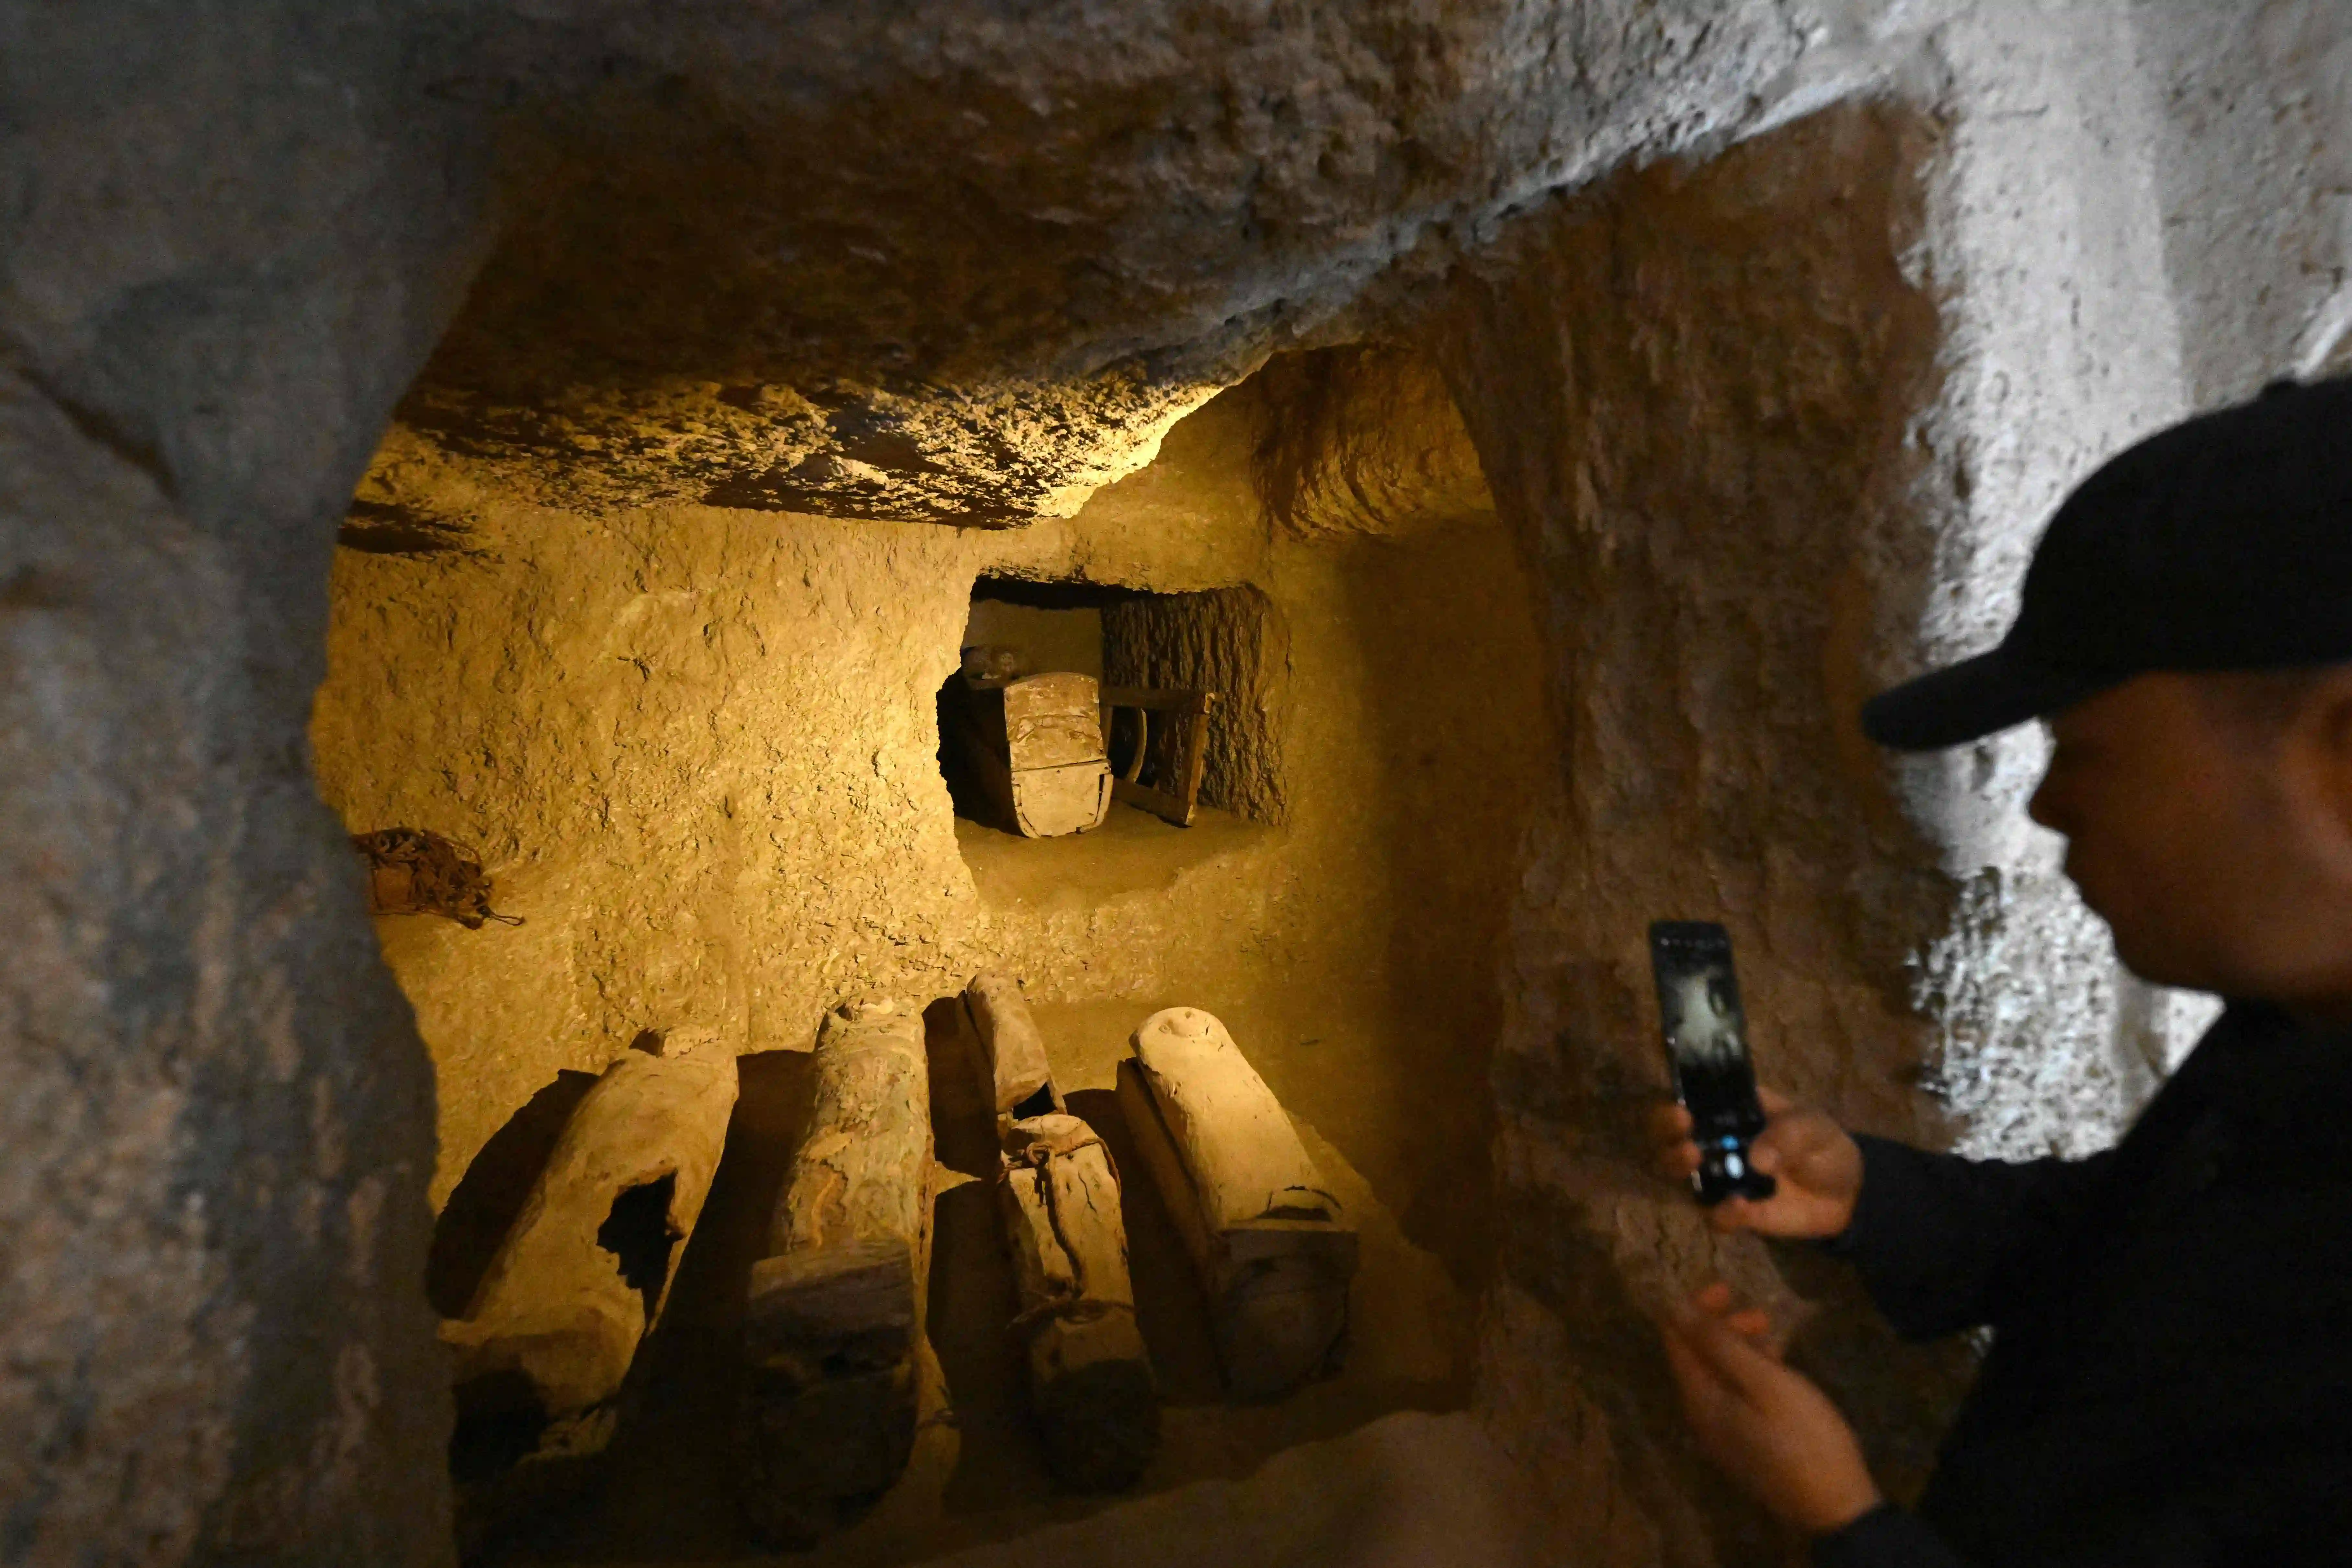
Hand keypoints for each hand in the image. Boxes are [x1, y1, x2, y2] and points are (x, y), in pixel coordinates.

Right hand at [1649, 1087, 1862, 1238]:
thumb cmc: (1825, 1147)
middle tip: (1684, 1141)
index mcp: (1733, 1113)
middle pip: (1671, 1136)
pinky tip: (1740, 1207)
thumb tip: (1757, 1160)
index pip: (1693, 1101)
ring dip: (1677, 1167)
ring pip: (1679, 1174)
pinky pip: (1714, 1214)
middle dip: (1666, 1135)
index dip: (1678, 1104)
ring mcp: (1722, 1177)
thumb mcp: (1814, 1127)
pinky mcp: (1735, 1211)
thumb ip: (1788, 1134)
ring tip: (1694, 1162)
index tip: (1682, 1113)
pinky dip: (1721, 1213)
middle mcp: (1717, 1142)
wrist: (1848, 1195)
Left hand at [1661, 1282, 1881, 1535]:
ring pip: (1720, 1374)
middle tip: (1762, 1315)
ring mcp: (1726, 1432)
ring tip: (1774, 1334)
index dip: (1694, 1308)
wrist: (1837, 1507)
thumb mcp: (1764, 1382)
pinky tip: (1779, 1363)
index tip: (1727, 1287)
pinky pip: (1738, 1394)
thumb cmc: (1804, 1437)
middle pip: (1697, 1356)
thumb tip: (1674, 1307)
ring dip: (1741, 1347)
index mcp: (1699, 1400)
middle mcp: (1703, 1417)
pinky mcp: (1750, 1440)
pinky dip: (1753, 1371)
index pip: (1676, 1341)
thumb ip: (1718, 1345)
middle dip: (1722, 1327)